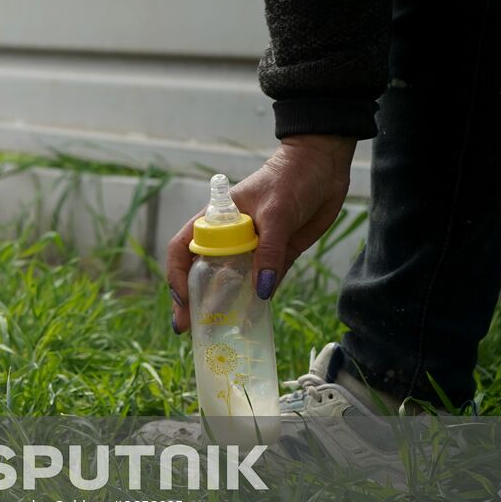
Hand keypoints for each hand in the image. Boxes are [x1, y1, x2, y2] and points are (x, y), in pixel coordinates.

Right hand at [165, 134, 357, 332]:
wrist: (324, 168)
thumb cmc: (292, 179)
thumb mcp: (278, 213)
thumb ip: (269, 251)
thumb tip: (261, 292)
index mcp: (215, 219)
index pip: (183, 249)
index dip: (177, 275)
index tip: (184, 300)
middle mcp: (229, 237)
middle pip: (200, 271)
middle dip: (191, 300)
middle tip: (187, 328)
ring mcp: (252, 248)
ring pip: (230, 282)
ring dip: (221, 306)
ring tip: (213, 333)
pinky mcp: (276, 256)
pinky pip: (262, 283)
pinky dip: (255, 303)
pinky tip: (249, 322)